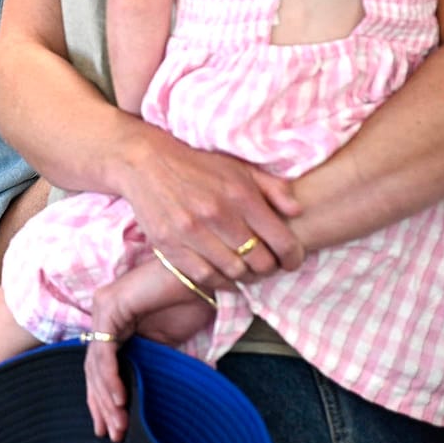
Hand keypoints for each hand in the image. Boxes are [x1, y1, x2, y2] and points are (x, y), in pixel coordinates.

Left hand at [82, 267, 214, 442]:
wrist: (202, 275)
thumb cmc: (190, 302)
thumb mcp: (170, 343)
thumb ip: (157, 364)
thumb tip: (161, 397)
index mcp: (116, 325)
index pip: (102, 368)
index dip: (105, 399)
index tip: (113, 428)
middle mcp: (104, 317)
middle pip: (94, 369)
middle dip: (101, 405)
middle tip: (112, 434)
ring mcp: (103, 310)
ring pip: (96, 363)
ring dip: (106, 397)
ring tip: (118, 424)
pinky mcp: (110, 307)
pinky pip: (105, 350)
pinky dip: (110, 376)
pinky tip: (119, 398)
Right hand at [120, 129, 302, 285]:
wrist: (145, 162)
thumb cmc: (198, 165)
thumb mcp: (239, 167)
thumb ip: (273, 188)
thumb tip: (298, 211)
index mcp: (240, 195)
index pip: (282, 241)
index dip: (293, 257)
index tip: (291, 260)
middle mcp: (217, 215)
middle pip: (260, 262)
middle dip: (269, 267)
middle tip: (266, 264)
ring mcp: (191, 232)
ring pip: (235, 272)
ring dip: (245, 275)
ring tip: (245, 268)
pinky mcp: (170, 245)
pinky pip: (205, 276)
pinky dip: (220, 280)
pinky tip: (223, 272)